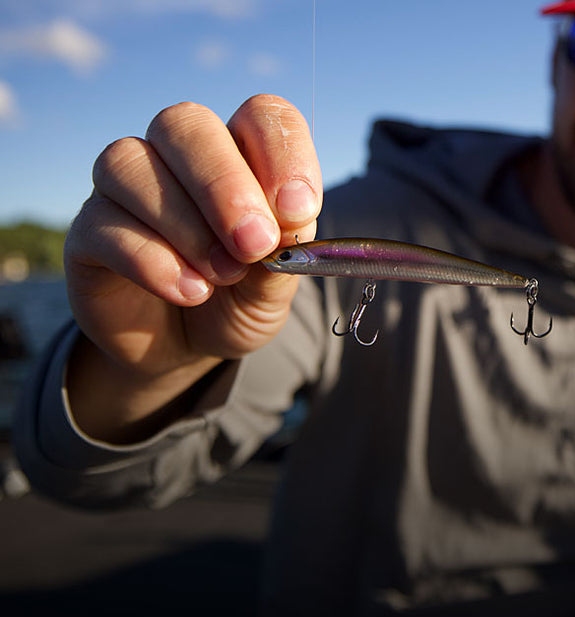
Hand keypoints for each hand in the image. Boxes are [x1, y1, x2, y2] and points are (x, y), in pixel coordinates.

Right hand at [63, 95, 321, 440]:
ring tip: (222, 276)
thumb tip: (288, 221)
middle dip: (224, 184)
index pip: (260, 116)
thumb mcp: (273, 291)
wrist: (186, 353)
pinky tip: (189, 292)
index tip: (298, 210)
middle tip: (254, 243)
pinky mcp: (88, 234)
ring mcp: (125, 191)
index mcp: (239, 158)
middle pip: (185, 123)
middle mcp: (177, 159)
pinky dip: (152, 260)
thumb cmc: (236, 306)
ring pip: (130, 163)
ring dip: (185, 224)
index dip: (282, 153)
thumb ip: (283, 256)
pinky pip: (104, 224)